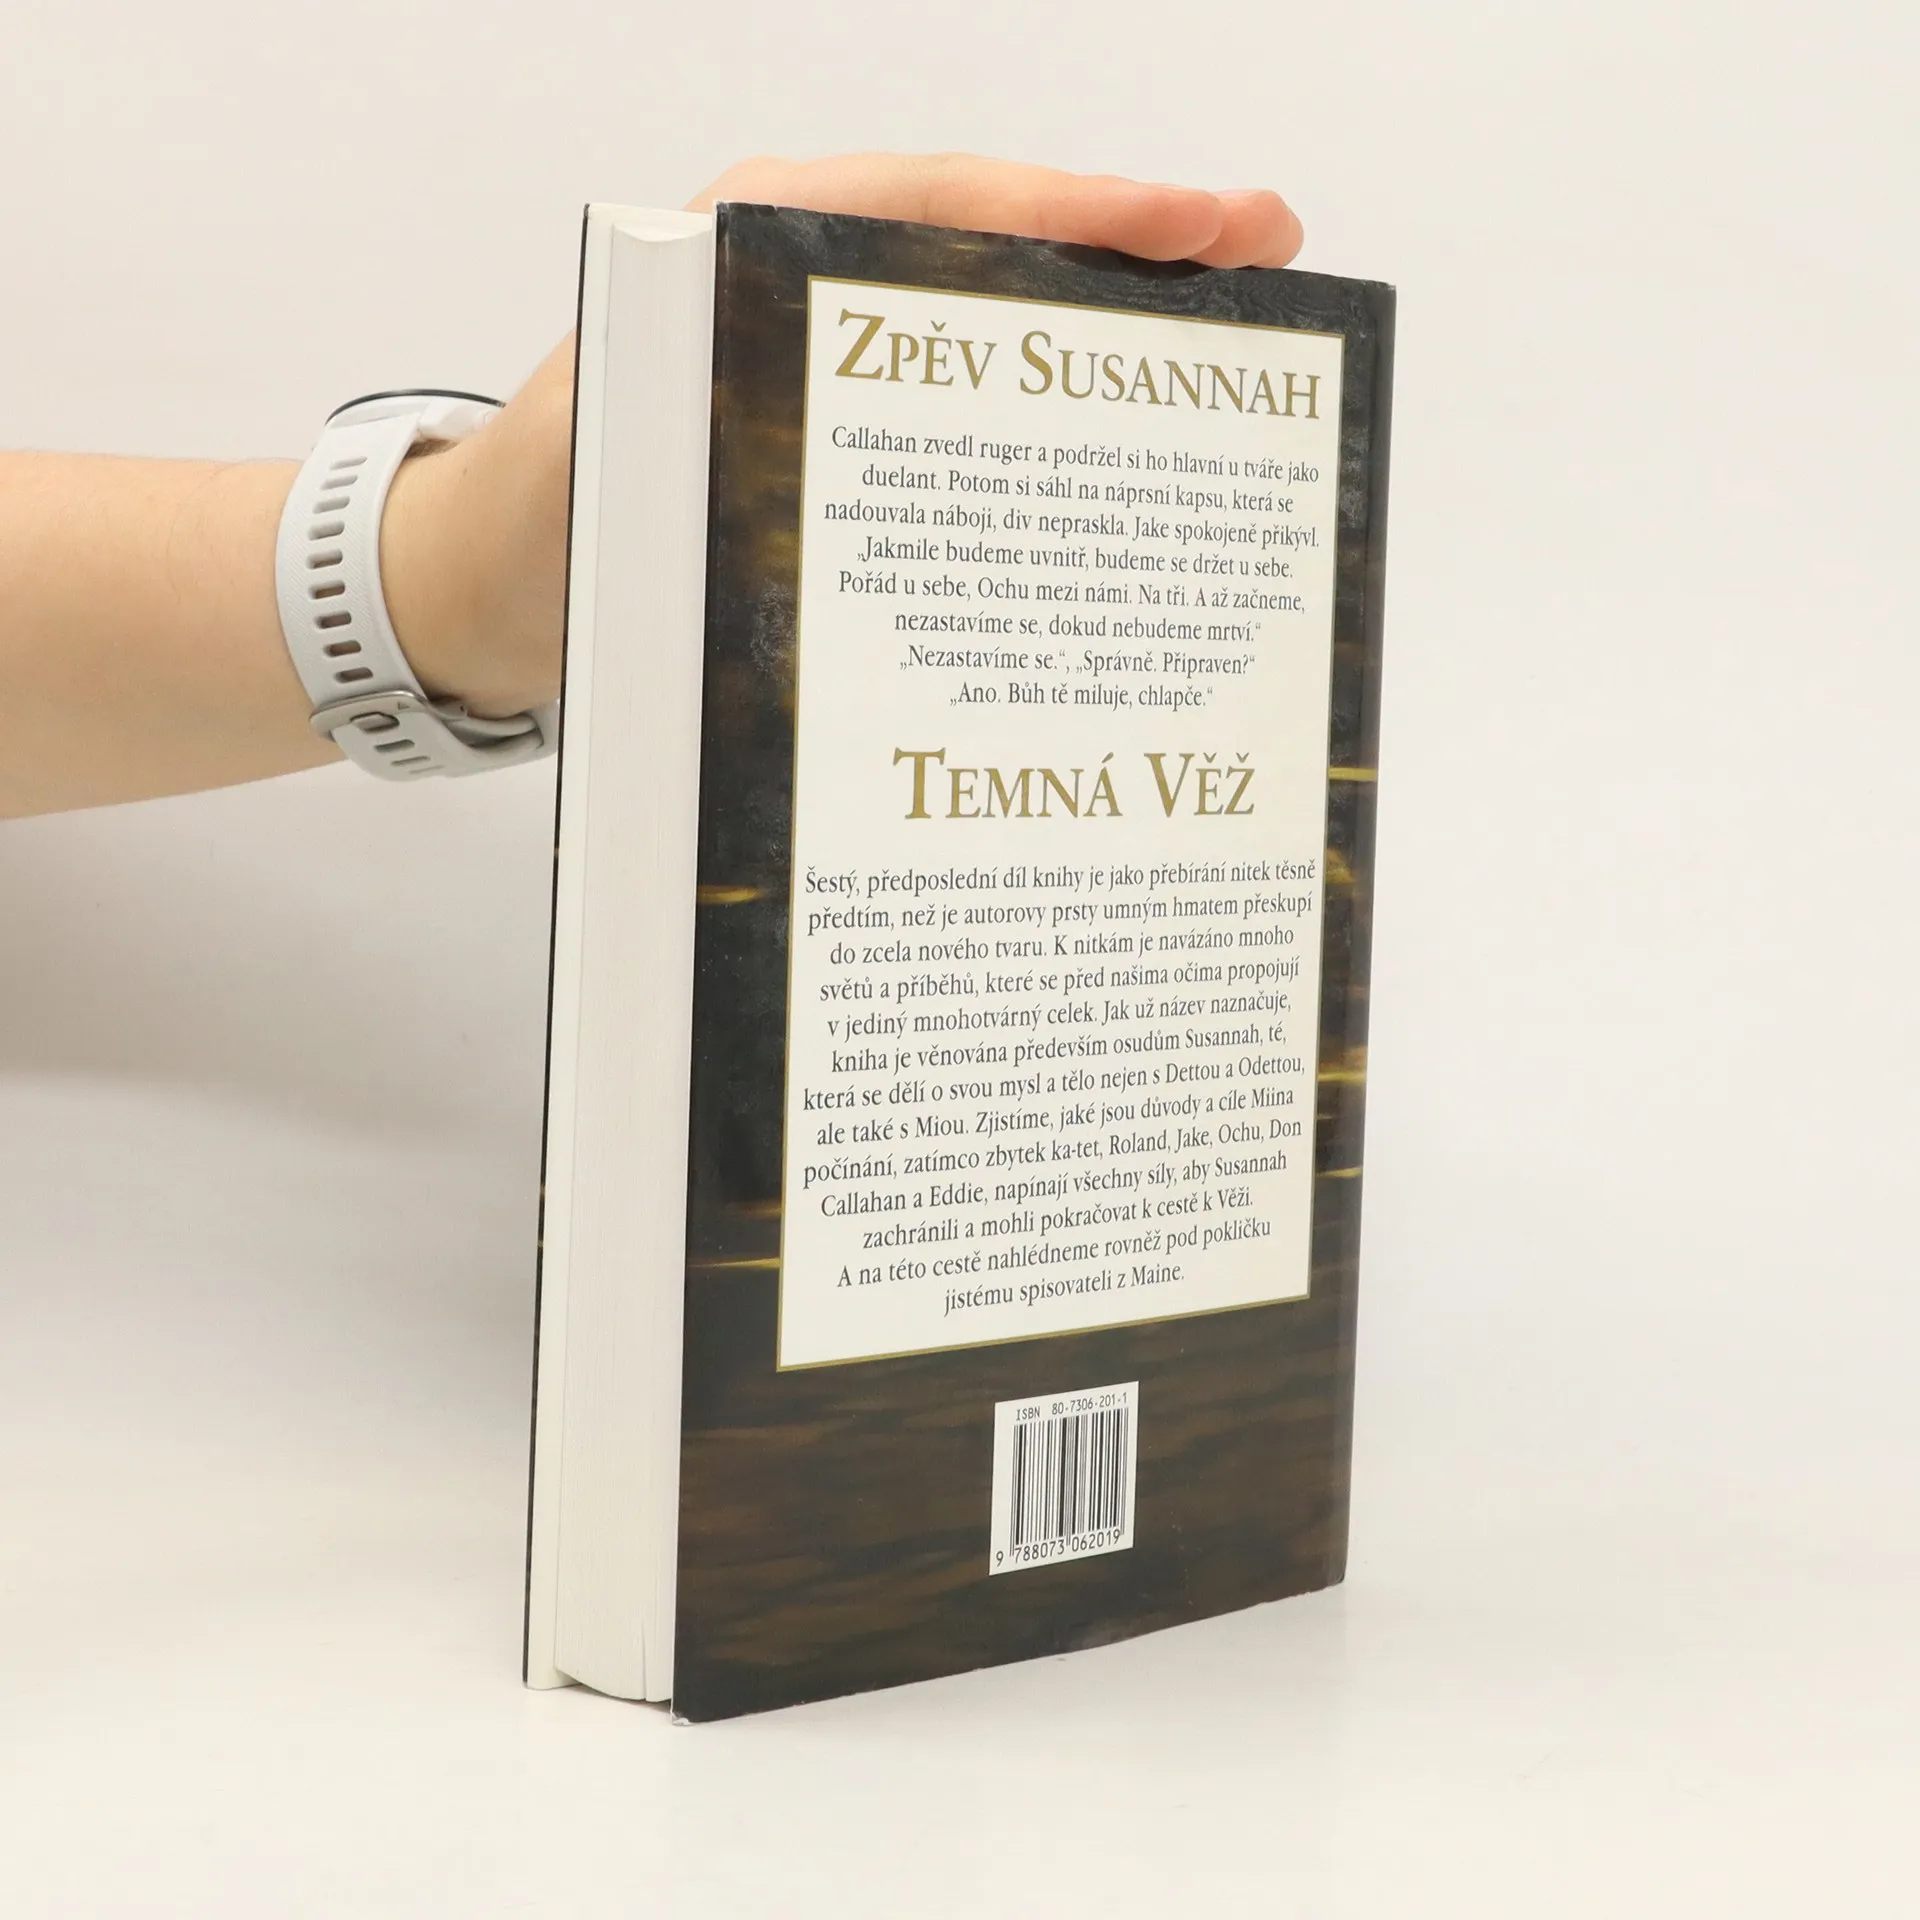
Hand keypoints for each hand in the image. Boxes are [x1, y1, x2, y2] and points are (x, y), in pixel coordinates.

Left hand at [384, 154, 1302, 719]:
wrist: (479, 588)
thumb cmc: (536, 529)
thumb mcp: (596, 478)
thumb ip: (688, 443)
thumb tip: (812, 473)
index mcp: (747, 253)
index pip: (940, 204)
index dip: (1084, 213)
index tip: (1209, 223)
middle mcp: (801, 281)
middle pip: (994, 241)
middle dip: (1137, 243)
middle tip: (1272, 250)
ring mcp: (829, 352)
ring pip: (995, 313)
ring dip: (1115, 318)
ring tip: (1240, 326)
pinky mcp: (843, 425)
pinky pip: (966, 392)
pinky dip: (1055, 399)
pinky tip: (1133, 430)